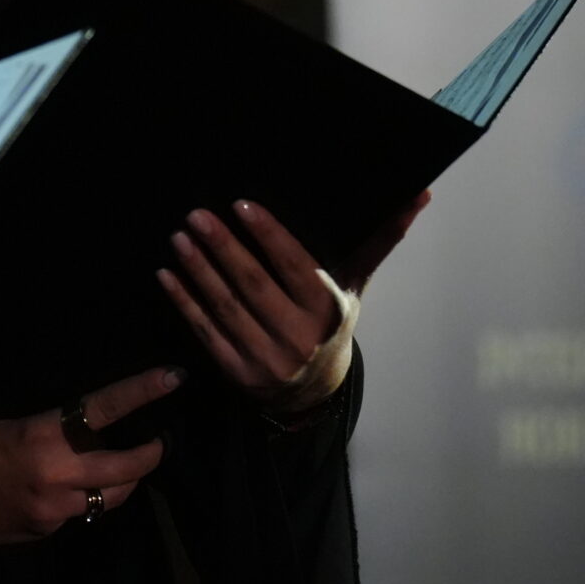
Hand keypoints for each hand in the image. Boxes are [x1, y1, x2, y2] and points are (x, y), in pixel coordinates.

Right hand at [0, 366, 181, 545]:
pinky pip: (78, 514)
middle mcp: (55, 475)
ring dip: (119, 481)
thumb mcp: (5, 421)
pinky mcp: (44, 533)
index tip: (175, 377)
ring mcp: (52, 511)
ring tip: (115, 464)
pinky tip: (60, 488)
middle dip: (151, 454)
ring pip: (110, 498)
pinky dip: (80, 499)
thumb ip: (49, 426)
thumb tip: (89, 422)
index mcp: (40, 434)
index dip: (143, 391)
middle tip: (161, 440)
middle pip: (129, 469)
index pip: (104, 408)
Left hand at [158, 193, 427, 413]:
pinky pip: (206, 333)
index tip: (241, 205)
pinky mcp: (238, 373)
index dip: (269, 237)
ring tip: (179, 237)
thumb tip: (418, 193)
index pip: (295, 268)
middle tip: (196, 215)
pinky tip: (166, 275)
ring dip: (198, 271)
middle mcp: (299, 336)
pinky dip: (184, 303)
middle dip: (223, 248)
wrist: (315, 390)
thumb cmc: (330, 320)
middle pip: (254, 285)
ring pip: (226, 307)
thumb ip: (378, 240)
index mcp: (327, 310)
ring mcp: (266, 357)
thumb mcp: (355, 284)